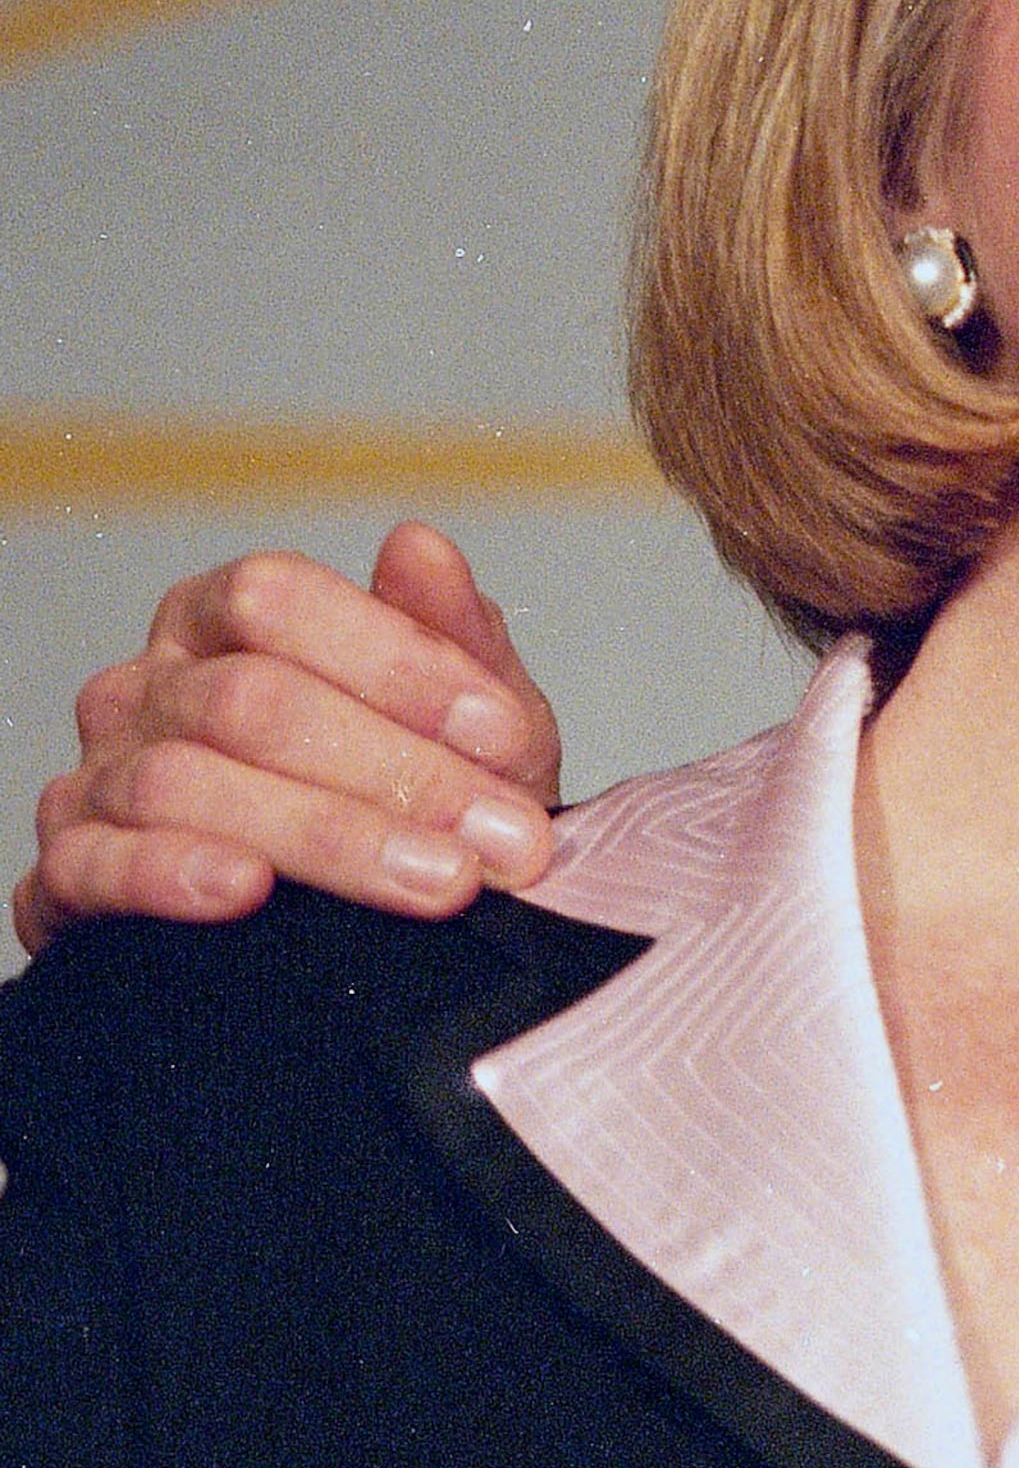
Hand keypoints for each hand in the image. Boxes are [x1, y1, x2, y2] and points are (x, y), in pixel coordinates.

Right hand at [15, 521, 562, 954]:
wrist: (363, 921)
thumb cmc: (407, 793)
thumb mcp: (460, 714)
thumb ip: (450, 631)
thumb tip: (420, 546)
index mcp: (226, 616)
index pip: (278, 598)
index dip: (395, 661)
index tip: (502, 733)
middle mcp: (151, 685)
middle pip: (248, 700)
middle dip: (395, 770)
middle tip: (498, 836)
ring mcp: (99, 777)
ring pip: (183, 784)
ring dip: (329, 836)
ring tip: (435, 878)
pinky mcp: (68, 878)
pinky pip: (94, 867)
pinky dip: (170, 874)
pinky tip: (247, 887)